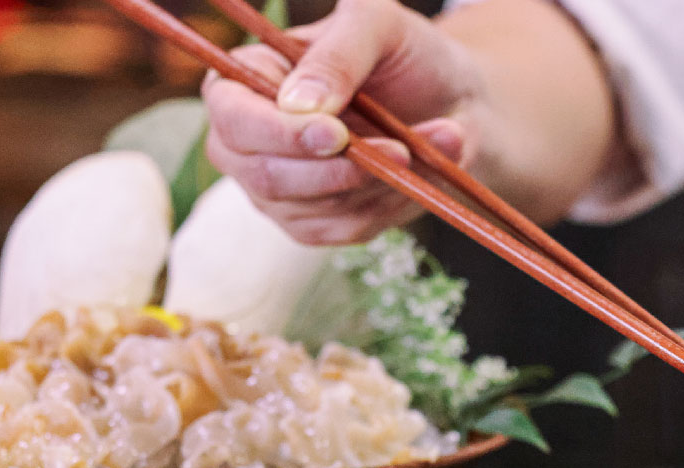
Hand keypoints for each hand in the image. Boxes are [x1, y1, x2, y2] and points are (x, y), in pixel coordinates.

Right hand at [203, 0, 485, 245]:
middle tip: (401, 150)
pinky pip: (349, 227)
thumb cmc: (404, 53)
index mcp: (244, 82)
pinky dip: (393, 201)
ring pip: (316, 208)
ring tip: (433, 140)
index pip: (232, 117)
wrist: (450, 98)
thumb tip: (299, 105)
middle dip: (337, 170)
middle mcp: (250, 143)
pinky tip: (422, 168)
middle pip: (266, 176)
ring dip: (382, 180)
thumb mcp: (376, 25)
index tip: (335, 134)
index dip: (277, 132)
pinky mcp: (321, 224)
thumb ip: (337, 55)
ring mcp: (282, 190)